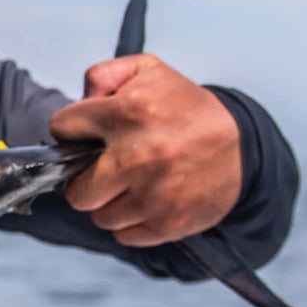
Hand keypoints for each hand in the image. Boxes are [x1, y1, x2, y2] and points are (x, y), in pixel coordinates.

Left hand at [50, 54, 241, 246]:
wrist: (243, 146)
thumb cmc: (188, 111)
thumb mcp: (148, 71)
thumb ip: (102, 74)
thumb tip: (81, 99)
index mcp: (129, 113)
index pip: (62, 128)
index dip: (72, 130)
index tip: (86, 134)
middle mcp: (137, 156)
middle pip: (75, 191)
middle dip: (84, 180)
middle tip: (102, 170)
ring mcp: (153, 195)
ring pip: (99, 216)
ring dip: (109, 204)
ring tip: (131, 184)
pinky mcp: (168, 223)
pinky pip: (124, 235)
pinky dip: (131, 222)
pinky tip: (147, 201)